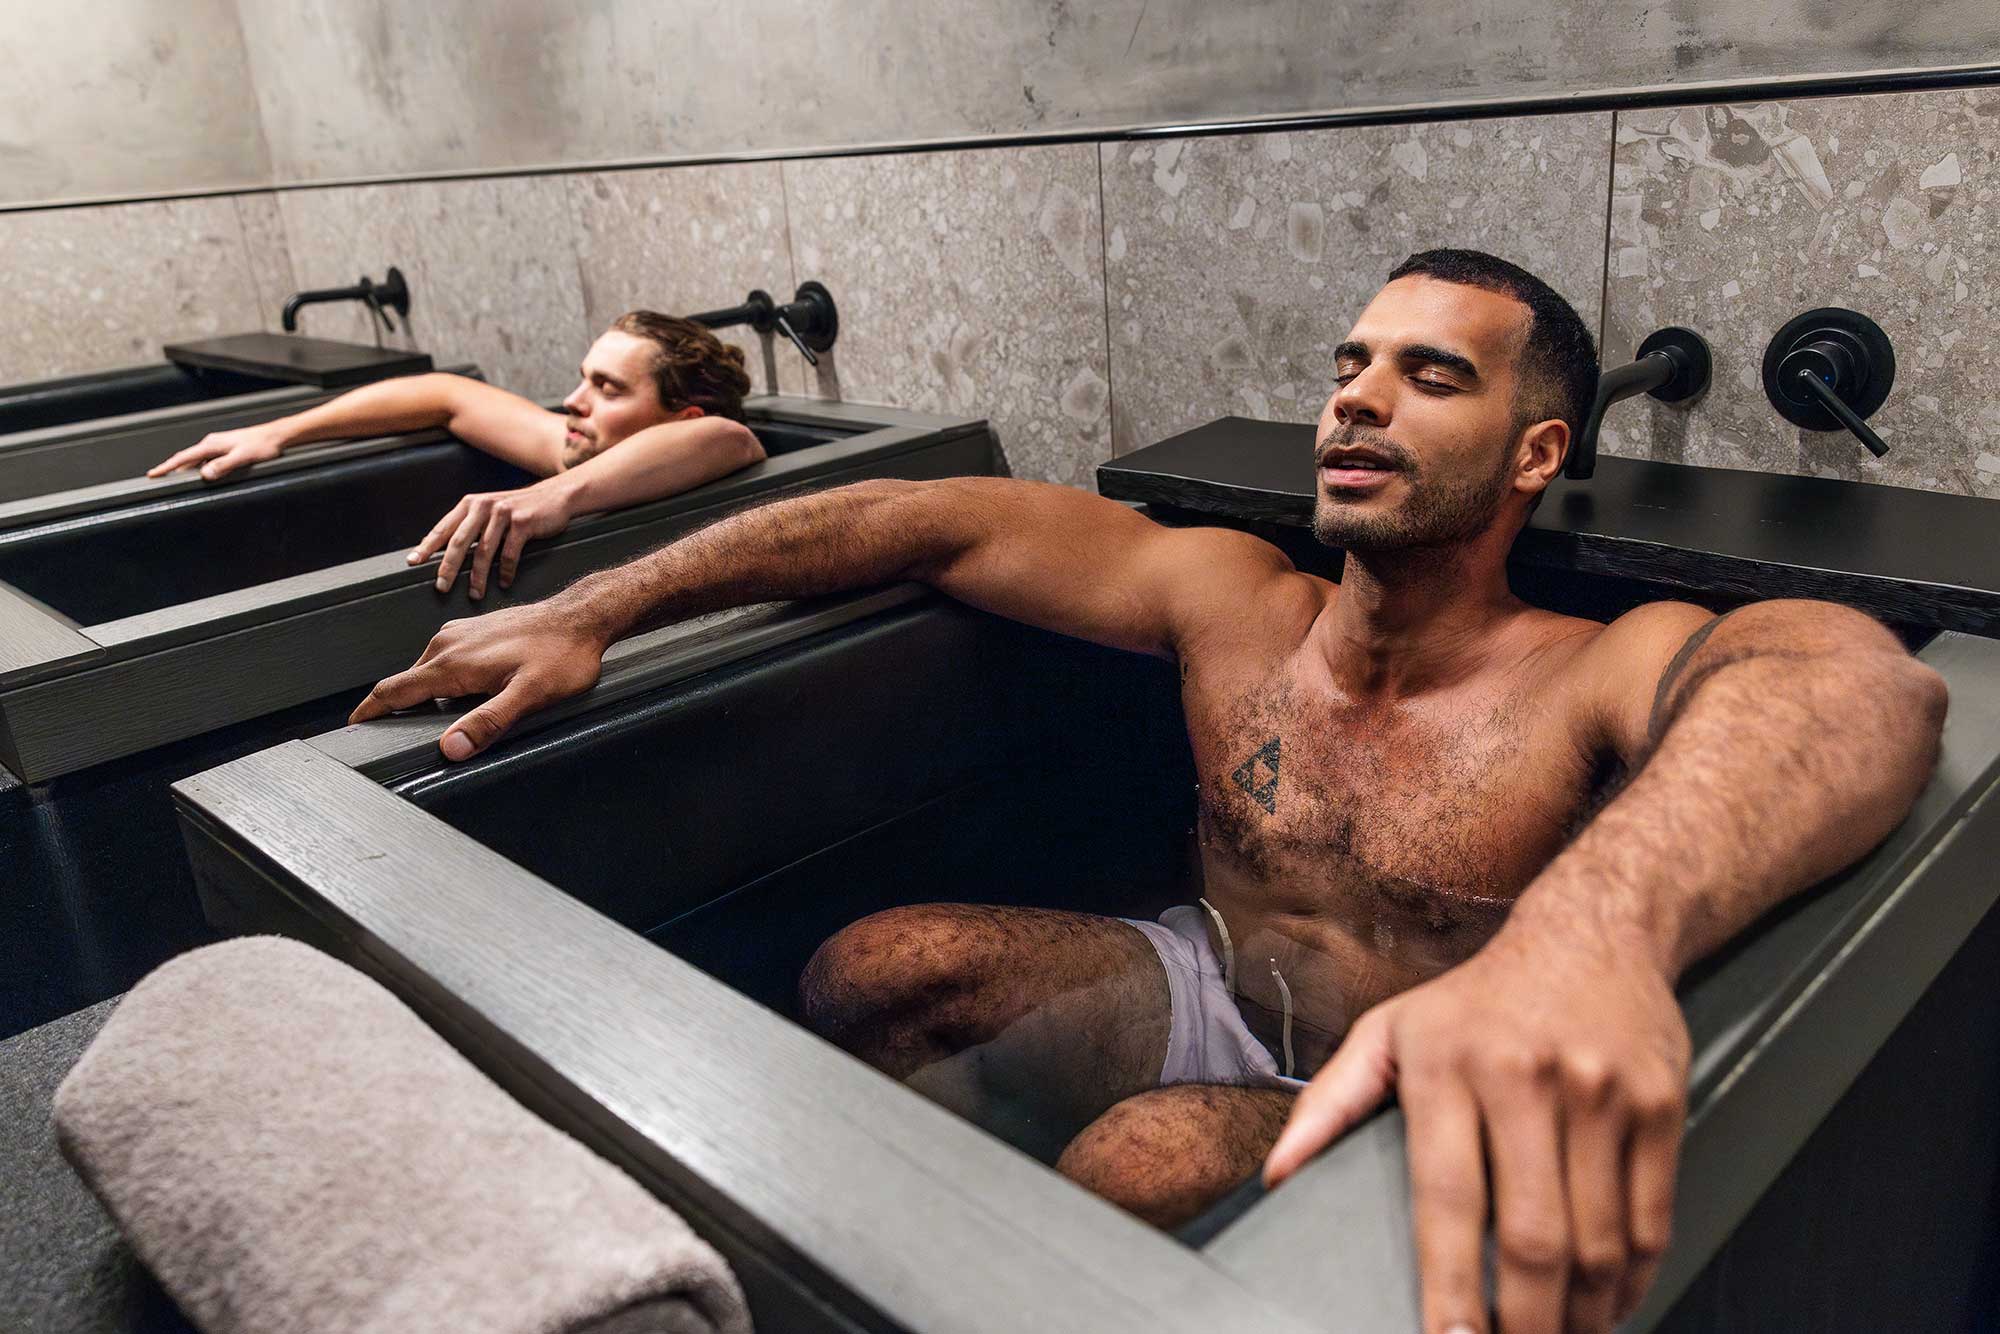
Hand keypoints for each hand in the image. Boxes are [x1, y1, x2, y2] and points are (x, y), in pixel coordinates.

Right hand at [146, 424, 285, 479]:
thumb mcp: (241, 457)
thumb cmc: (262, 445)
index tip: (153, 474)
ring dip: (185, 468)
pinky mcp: (225, 448)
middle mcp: (212, 443)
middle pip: (186, 458)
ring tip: (175, 479)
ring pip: (196, 459)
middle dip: (171, 468)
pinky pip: (206, 459)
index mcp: (211, 445)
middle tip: (158, 478)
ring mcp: (218, 445)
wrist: (275, 436)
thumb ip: (222, 466)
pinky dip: (198, 467)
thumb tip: (205, 474)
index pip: (183, 457)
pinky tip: (201, 474)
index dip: (166, 467)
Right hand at [348, 601, 609, 759]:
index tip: (352, 731)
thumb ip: (488, 723)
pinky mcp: (473, 633)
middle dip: (395, 711)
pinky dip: (442, 683)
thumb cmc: (561, 656)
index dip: (368, 714)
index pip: (392, 691)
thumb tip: (450, 748)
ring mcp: (459, 635)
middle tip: (396, 740)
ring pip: (427, 673)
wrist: (581, 618)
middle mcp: (446, 645)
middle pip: (407, 685)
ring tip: (434, 724)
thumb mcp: (529, 696)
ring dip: (424, 697)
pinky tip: (464, 698)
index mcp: (451, 664)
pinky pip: (444, 662)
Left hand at [408, 476, 579, 599]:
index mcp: (470, 504)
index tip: (413, 562)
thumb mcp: (489, 512)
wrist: (555, 496)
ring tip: (475, 594)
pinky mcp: (523, 522)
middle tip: (441, 587)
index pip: (443, 528)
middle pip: (460, 541)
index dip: (427, 547)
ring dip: (478, 576)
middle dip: (448, 567)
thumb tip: (441, 549)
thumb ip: (469, 526)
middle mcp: (484, 506)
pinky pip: (510, 553)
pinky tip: (504, 583)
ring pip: (484, 551)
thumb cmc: (518, 510)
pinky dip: (506, 571)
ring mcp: (503, 513)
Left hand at [1264, 921, 1688, 1333]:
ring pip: (1598, 1243)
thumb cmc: (1477, 999)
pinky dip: (1630, 1280)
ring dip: (1582, 1315)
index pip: (1447, 1200)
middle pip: (1533, 1237)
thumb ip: (1330, 1104)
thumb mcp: (1389, 1031)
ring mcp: (1600, 1093)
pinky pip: (1650, 1221)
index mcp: (1446, 1065)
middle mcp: (1525, 1078)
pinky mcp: (1660, 1106)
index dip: (1449, 1286)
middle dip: (1524, 1324)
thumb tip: (1277, 1174)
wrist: (1594, 931)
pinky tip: (1608, 1302)